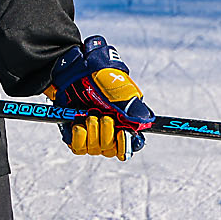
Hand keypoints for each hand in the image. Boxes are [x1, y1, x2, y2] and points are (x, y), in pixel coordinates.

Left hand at [46, 35, 153, 160]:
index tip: (122, 133)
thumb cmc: (101, 78)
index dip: (127, 144)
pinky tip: (79, 124)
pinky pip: (78, 147)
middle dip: (107, 133)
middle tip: (103, 116)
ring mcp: (91, 134)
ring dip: (93, 132)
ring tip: (90, 114)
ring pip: (96, 149)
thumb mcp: (122, 91)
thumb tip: (146, 122)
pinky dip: (79, 137)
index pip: (131, 144)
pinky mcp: (75, 134)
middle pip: (112, 149)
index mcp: (125, 122)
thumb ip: (134, 109)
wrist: (75, 70)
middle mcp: (109, 131)